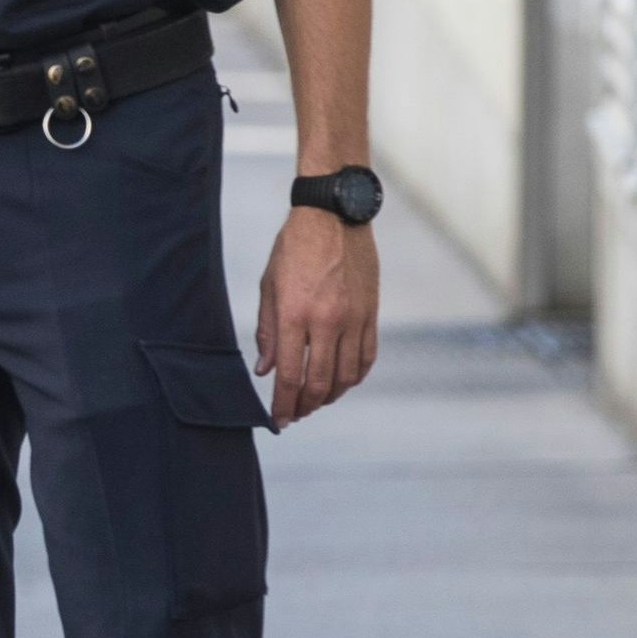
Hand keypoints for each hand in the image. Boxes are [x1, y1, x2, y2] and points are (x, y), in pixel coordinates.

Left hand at [252, 206, 378, 427]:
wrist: (334, 216)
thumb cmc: (294, 248)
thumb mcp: (269, 286)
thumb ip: (267, 331)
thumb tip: (265, 370)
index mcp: (295, 315)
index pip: (289, 375)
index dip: (283, 405)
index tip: (278, 421)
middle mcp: (327, 321)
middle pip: (320, 383)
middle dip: (305, 406)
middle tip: (295, 414)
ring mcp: (354, 318)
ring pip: (347, 376)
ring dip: (331, 396)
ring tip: (316, 400)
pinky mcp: (372, 313)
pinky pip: (367, 357)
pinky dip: (355, 376)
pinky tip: (342, 381)